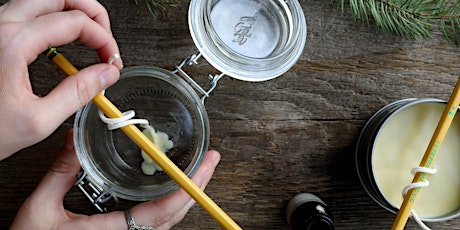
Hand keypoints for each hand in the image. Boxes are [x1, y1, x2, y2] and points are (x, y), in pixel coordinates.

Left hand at [0, 0, 122, 158]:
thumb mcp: (37, 121)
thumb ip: (78, 93)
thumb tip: (106, 75)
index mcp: (12, 44)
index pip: (75, 21)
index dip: (103, 40)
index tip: (112, 62)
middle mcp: (0, 26)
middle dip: (92, 13)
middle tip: (105, 39)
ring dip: (74, 13)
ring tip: (90, 37)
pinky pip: (29, 12)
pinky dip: (55, 19)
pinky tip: (64, 41)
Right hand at [10, 130, 220, 229]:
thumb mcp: (41, 209)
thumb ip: (60, 173)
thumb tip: (75, 139)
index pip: (159, 214)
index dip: (184, 191)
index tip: (202, 170)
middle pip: (173, 217)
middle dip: (197, 188)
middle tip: (211, 161)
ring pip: (168, 222)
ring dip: (187, 195)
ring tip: (200, 170)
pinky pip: (156, 223)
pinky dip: (172, 203)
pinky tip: (174, 187)